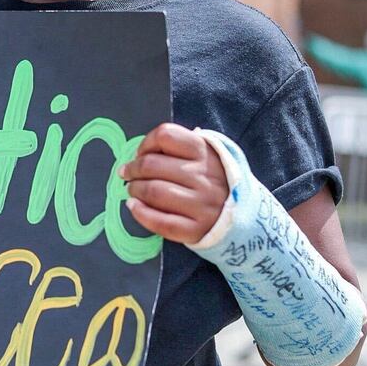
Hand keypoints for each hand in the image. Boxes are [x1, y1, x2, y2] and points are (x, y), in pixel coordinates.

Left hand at [118, 122, 228, 245]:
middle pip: (152, 165)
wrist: (239, 214)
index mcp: (204, 152)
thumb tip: (138, 155)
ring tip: (132, 190)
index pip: (166, 136)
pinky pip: (161, 222)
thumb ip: (176, 149)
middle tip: (127, 174)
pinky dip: (140, 213)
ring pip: (154, 192)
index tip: (140, 153)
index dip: (146, 143)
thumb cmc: (210, 180)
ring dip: (134, 189)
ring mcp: (201, 204)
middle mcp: (204, 176)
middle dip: (133, 169)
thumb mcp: (203, 155)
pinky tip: (134, 207)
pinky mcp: (195, 229)